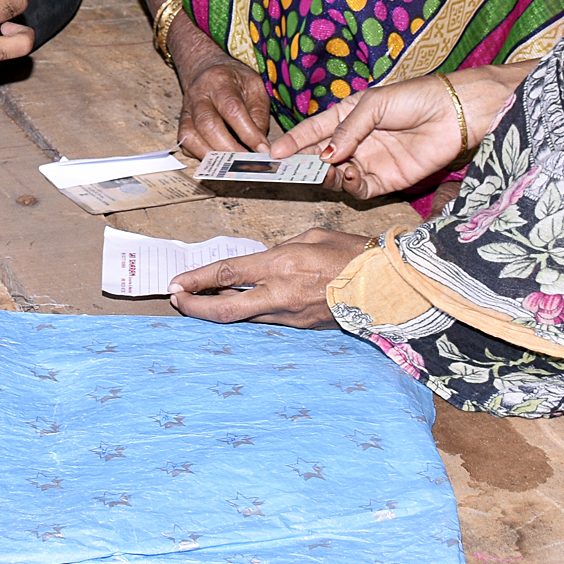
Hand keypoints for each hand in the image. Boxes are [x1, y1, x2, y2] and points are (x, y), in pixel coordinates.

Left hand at [169, 228, 372, 327]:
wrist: (388, 285)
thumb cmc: (352, 252)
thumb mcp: (310, 236)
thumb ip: (279, 250)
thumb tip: (261, 263)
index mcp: (282, 265)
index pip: (228, 274)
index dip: (197, 280)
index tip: (176, 283)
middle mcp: (282, 294)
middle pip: (226, 310)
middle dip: (195, 308)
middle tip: (177, 301)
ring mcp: (292, 316)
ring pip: (243, 318)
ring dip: (218, 310)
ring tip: (200, 301)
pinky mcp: (302, 327)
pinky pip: (265, 320)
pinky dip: (246, 313)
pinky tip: (236, 305)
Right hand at [179, 56, 272, 155]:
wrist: (206, 70)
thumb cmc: (235, 81)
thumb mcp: (255, 87)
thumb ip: (258, 114)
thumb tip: (260, 146)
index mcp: (219, 81)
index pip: (232, 109)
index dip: (248, 132)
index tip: (262, 149)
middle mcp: (198, 95)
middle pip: (208, 125)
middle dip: (229, 148)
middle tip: (247, 162)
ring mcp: (186, 111)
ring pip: (192, 137)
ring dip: (214, 156)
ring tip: (234, 165)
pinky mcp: (181, 125)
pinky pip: (186, 144)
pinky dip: (202, 156)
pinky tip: (219, 160)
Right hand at [270, 65, 528, 198]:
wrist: (455, 115)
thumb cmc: (415, 98)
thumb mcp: (374, 104)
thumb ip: (347, 130)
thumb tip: (325, 156)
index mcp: (347, 116)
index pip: (312, 131)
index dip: (293, 141)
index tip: (273, 152)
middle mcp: (354, 141)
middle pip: (319, 157)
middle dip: (302, 163)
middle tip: (287, 170)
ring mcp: (369, 162)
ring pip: (335, 176)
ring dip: (325, 176)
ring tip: (321, 171)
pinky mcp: (386, 181)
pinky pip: (359, 189)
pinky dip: (349, 186)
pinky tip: (347, 176)